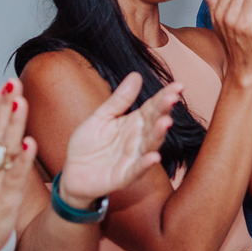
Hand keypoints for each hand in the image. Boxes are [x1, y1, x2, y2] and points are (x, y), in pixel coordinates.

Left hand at [57, 73, 182, 206]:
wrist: (72, 172)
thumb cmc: (88, 144)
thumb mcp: (101, 116)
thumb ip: (120, 99)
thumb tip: (136, 75)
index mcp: (133, 122)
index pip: (152, 107)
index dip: (165, 96)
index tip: (178, 85)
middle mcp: (138, 139)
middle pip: (154, 123)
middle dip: (164, 111)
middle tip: (172, 98)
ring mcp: (134, 157)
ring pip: (150, 144)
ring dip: (159, 134)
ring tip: (166, 122)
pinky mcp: (125, 175)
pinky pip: (137, 169)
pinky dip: (145, 164)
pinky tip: (154, 157)